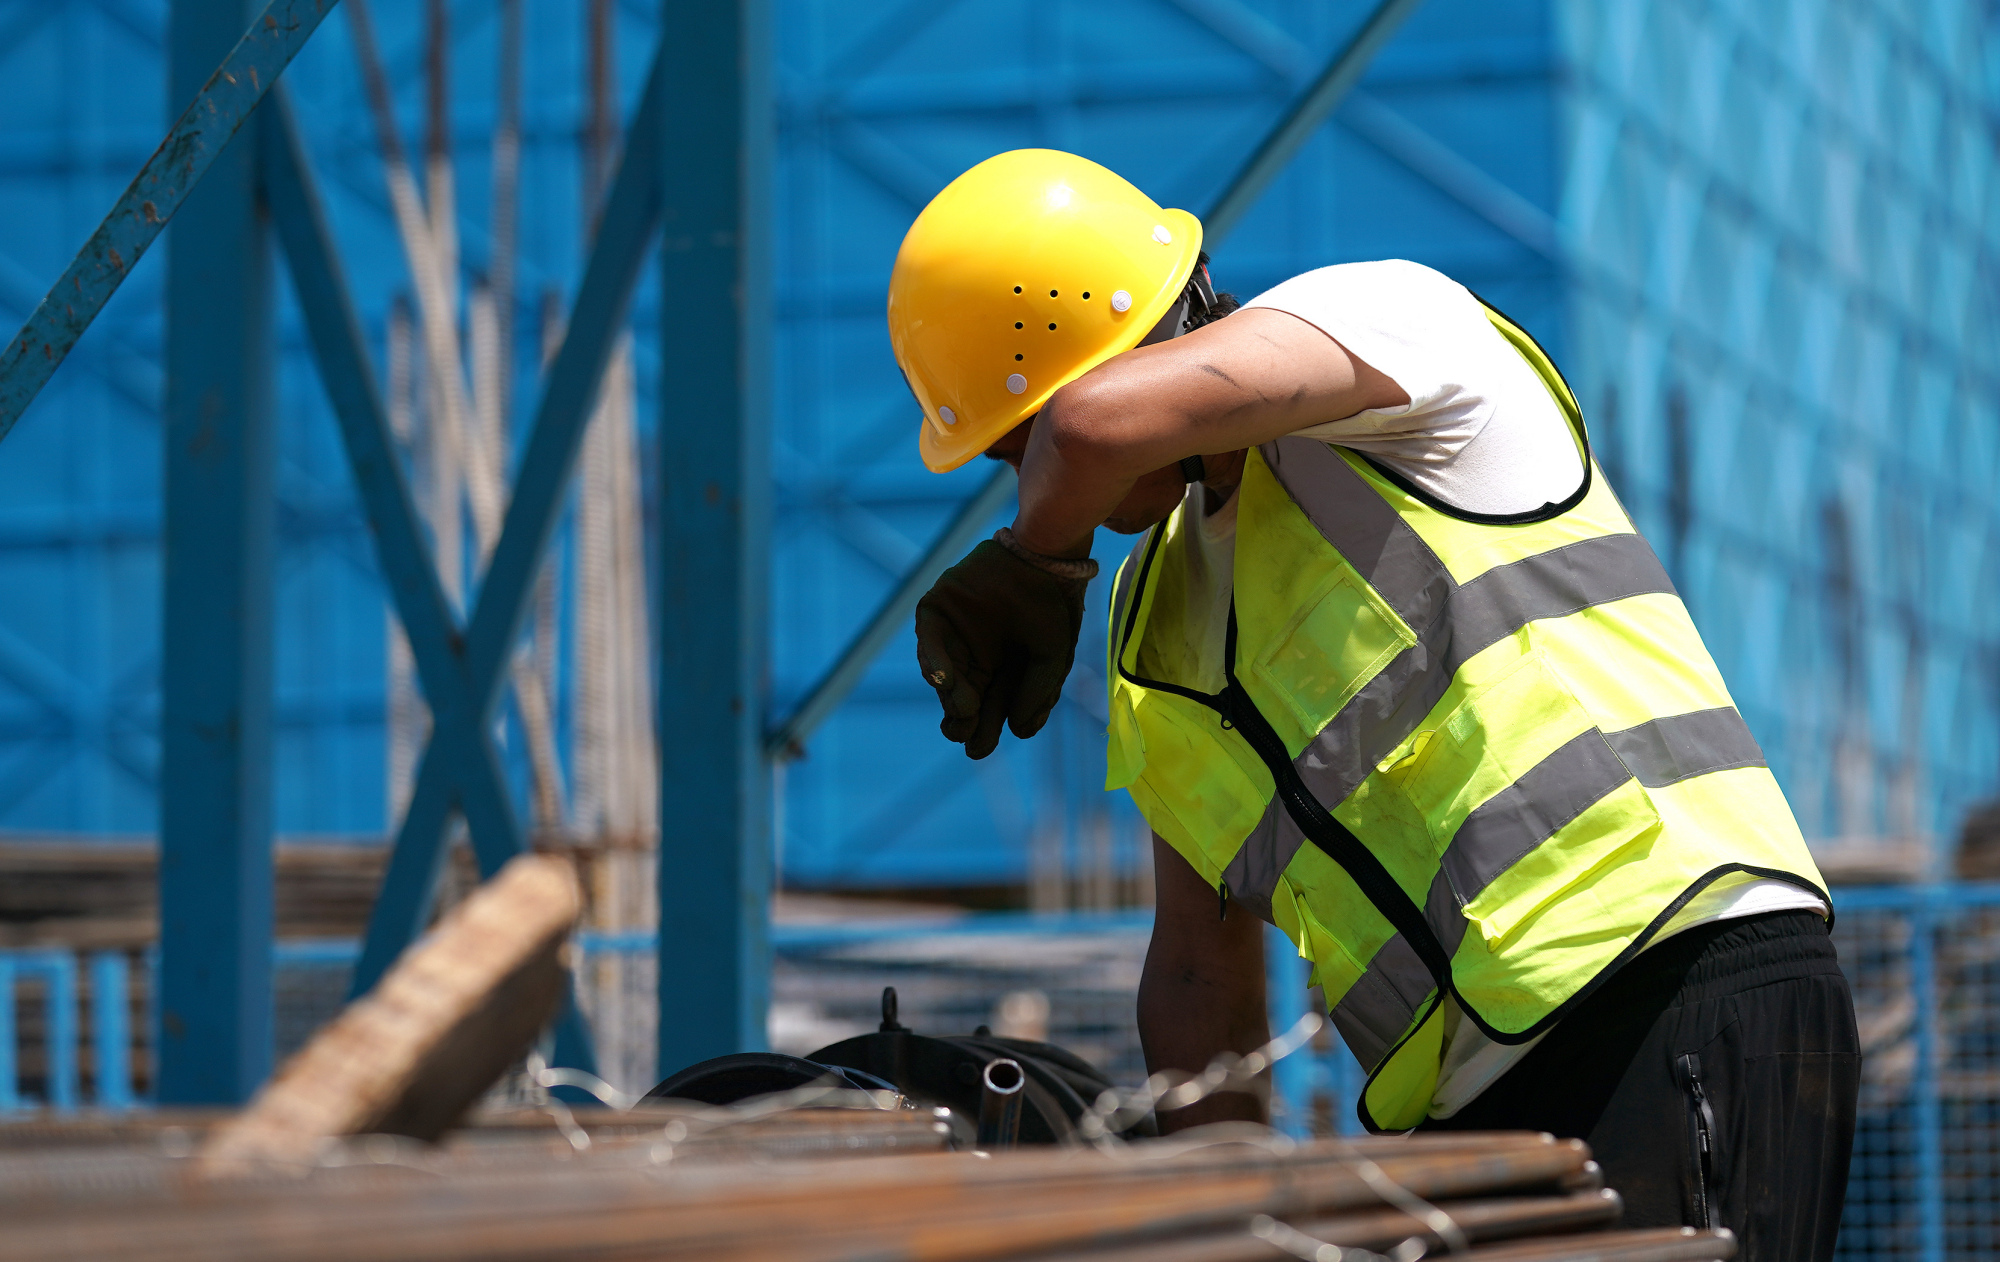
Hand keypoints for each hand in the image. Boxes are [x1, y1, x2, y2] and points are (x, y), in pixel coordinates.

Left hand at [914, 539, 1087, 758]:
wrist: (1040, 558)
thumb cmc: (1050, 608)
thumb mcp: (1053, 657)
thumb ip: (1038, 693)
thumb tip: (1018, 731)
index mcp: (1000, 675)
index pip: (987, 713)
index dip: (983, 732)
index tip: (980, 749)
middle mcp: (974, 662)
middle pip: (962, 702)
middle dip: (962, 724)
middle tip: (967, 736)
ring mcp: (952, 639)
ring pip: (943, 681)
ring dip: (951, 698)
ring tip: (964, 711)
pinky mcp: (935, 616)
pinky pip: (929, 646)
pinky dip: (935, 665)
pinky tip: (946, 682)